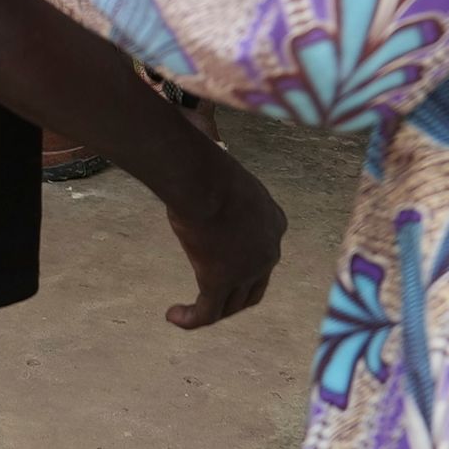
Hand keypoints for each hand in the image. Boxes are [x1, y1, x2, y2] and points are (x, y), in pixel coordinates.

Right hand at [159, 141, 287, 330]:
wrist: (203, 179)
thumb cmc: (207, 165)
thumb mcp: (223, 167)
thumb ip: (219, 168)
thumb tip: (199, 130)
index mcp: (275, 222)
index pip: (265, 253)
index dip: (248, 266)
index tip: (221, 265)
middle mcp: (269, 250)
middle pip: (254, 286)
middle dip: (234, 296)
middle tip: (211, 299)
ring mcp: (248, 269)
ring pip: (232, 303)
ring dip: (213, 311)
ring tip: (188, 313)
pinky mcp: (220, 281)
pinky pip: (207, 311)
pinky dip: (191, 319)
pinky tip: (173, 316)